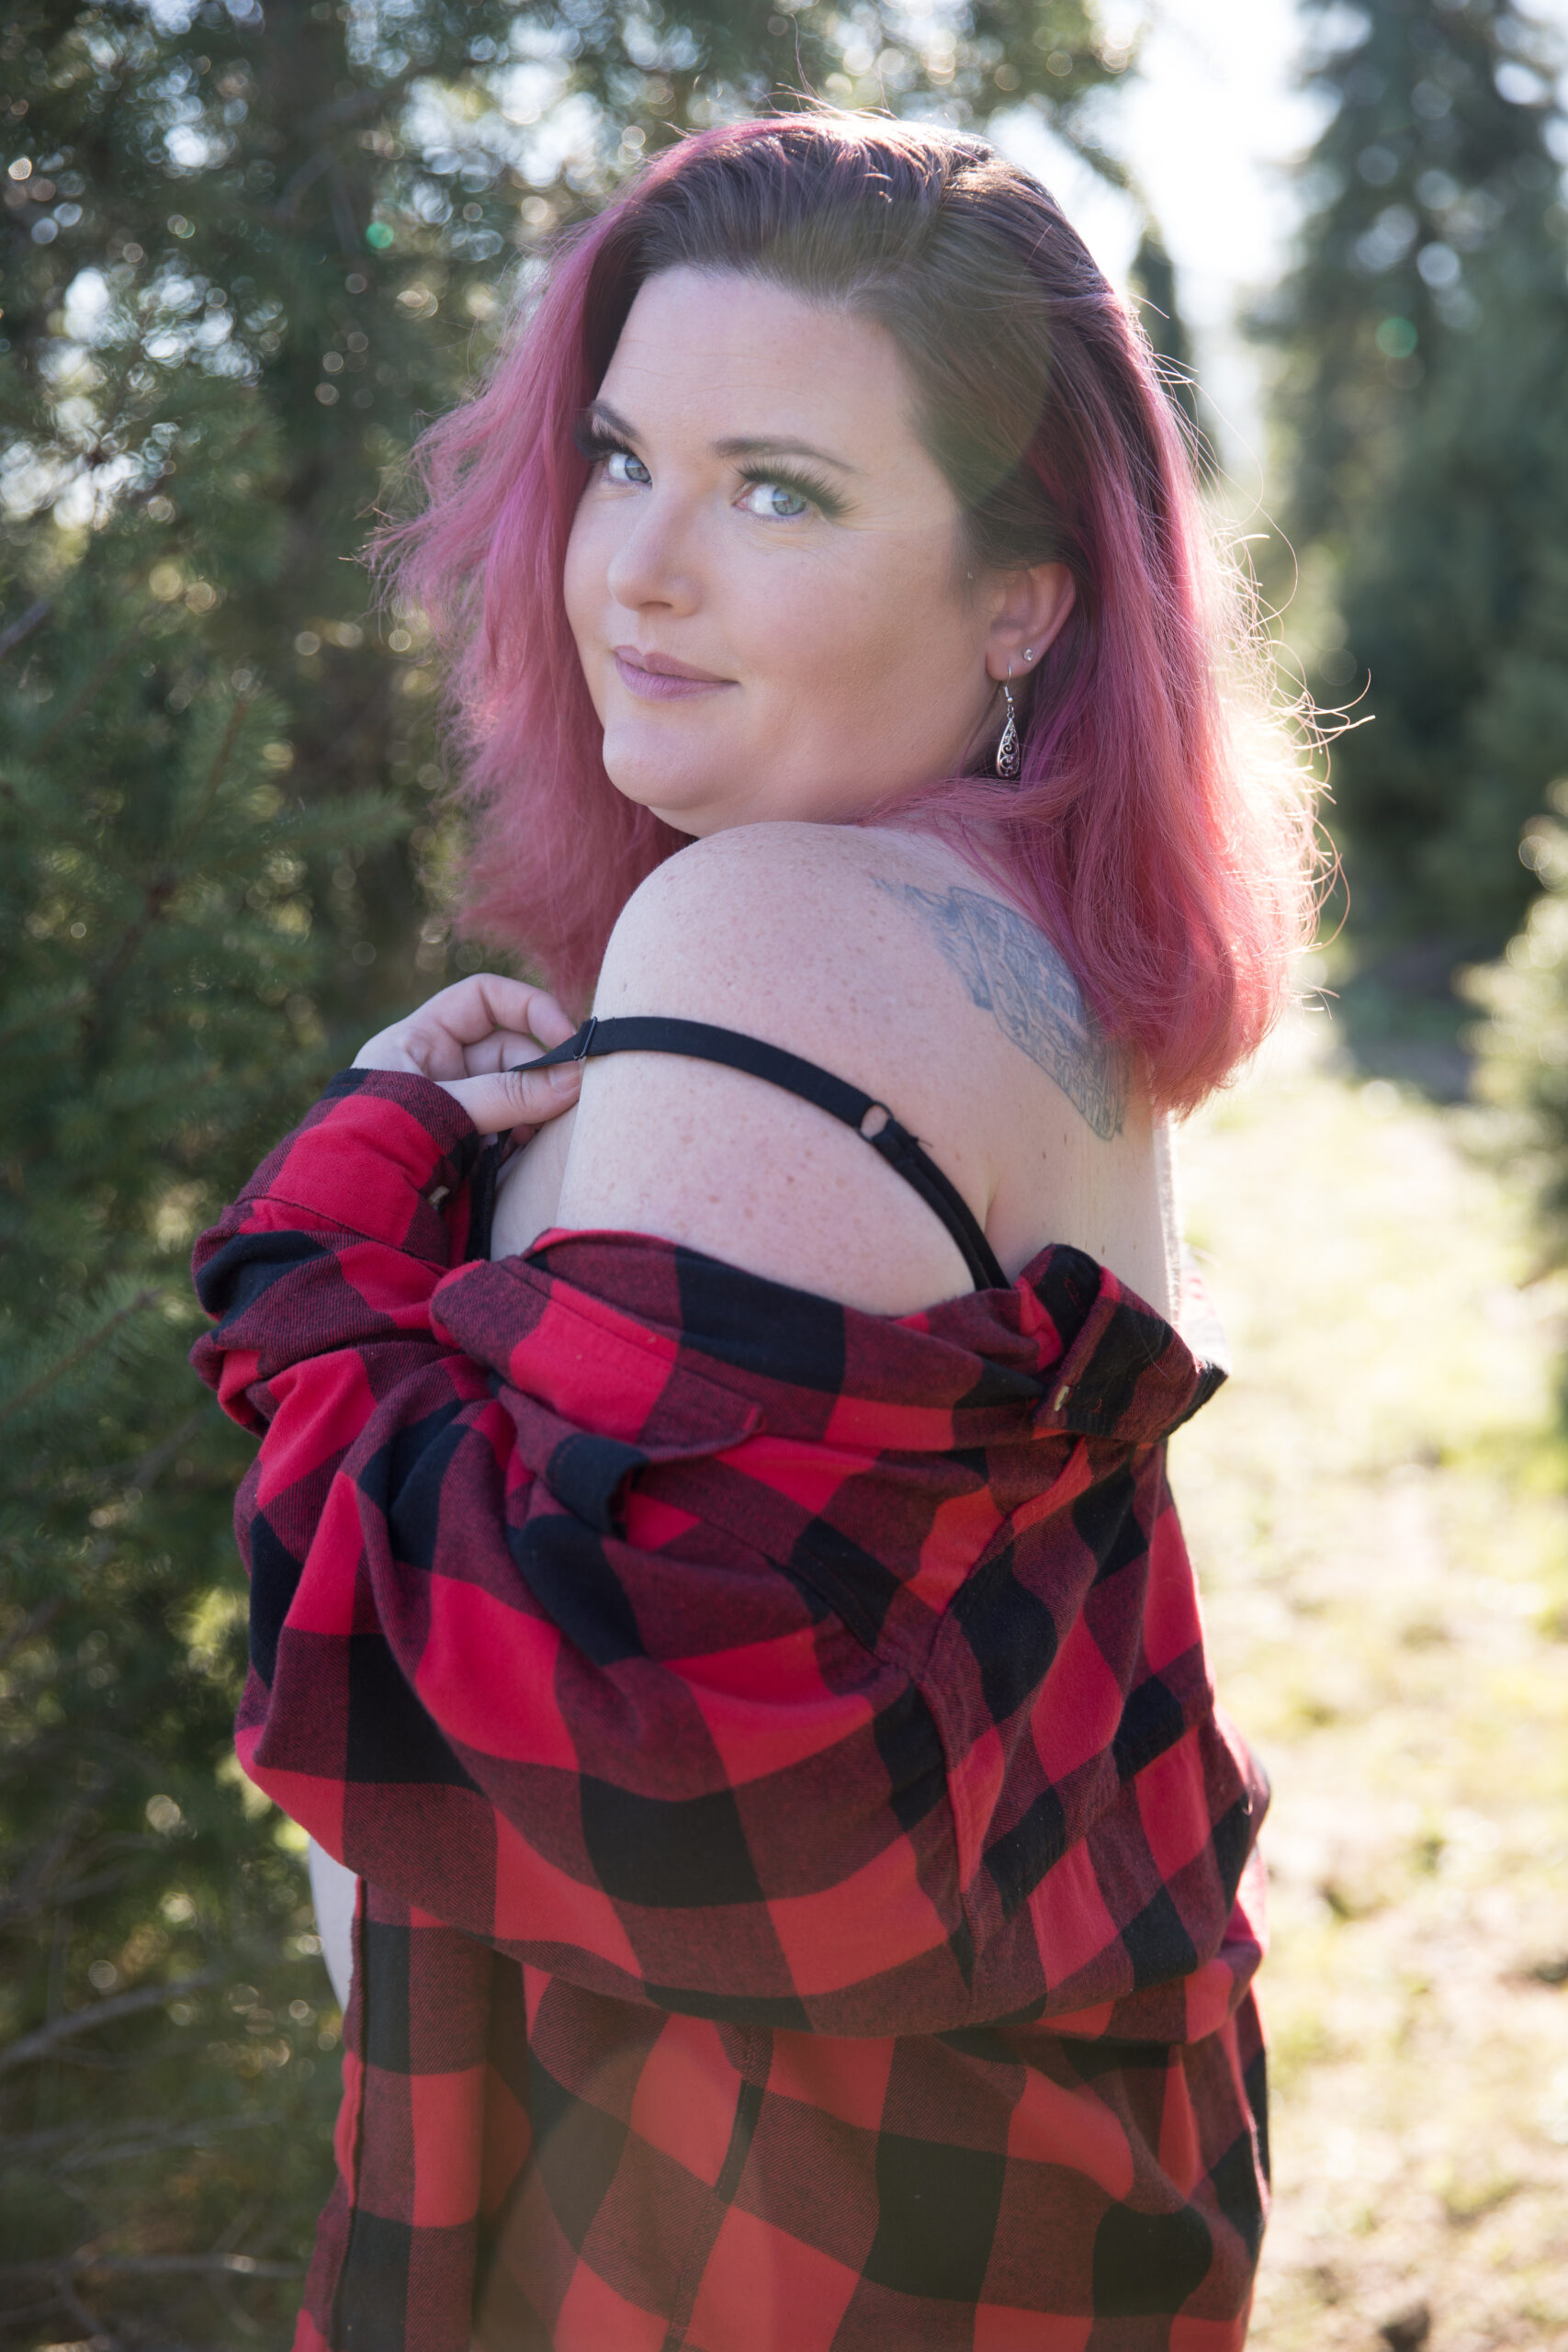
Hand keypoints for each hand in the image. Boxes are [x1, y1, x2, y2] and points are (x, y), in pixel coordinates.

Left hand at [353, 975, 583, 1138]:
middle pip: (510, 1050)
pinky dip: (523, 1138)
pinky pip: (508, 1129)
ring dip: (535, 1110)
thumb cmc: (377, 1142)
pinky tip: (524, 1154)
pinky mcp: (466, 1146)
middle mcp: (438, 1066)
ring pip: (515, 1092)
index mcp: (420, 1039)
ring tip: (540, 1136)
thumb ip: (510, 1095)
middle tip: (570, 1100)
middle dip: (539, 1074)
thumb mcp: (444, 1107)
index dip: (530, 1008)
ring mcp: (453, 1107)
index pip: (485, 998)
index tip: (567, 1040)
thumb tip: (578, 1080)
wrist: (344, 1208)